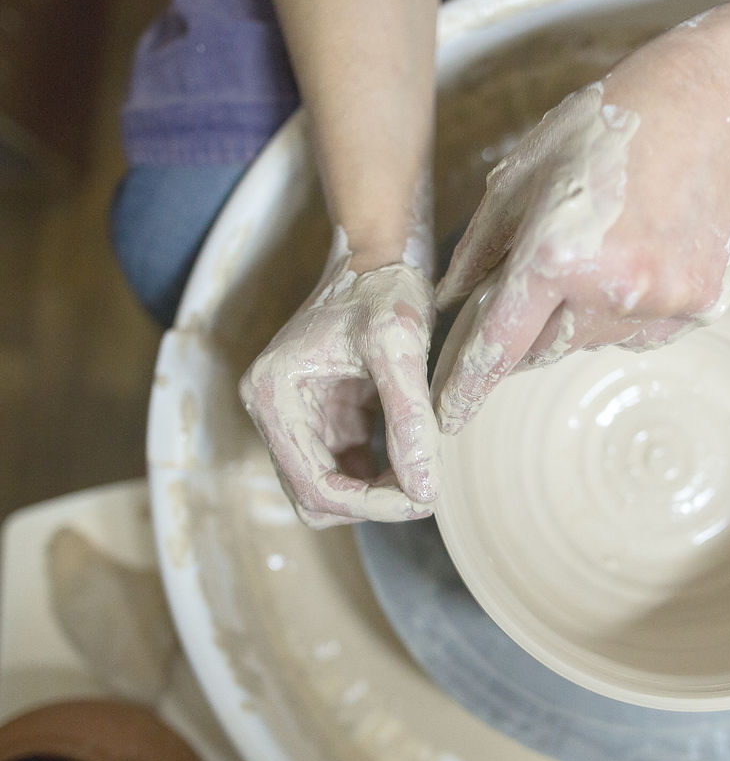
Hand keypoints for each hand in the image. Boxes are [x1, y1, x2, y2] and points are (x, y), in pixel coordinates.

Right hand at [239, 233, 439, 527]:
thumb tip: (424, 491)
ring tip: (424, 471)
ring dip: (375, 494)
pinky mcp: (322, 417)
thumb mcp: (400, 347)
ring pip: (330, 489)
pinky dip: (379, 476)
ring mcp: (295, 416)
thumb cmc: (386, 288)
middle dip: (370, 504)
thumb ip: (410, 419)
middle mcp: (272, 411)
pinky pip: (345, 469)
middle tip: (425, 491)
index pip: (314, 486)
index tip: (421, 500)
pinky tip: (414, 457)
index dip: (369, 506)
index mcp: (273, 396)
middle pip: (315, 497)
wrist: (381, 254)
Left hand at [433, 28, 729, 433]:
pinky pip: (637, 333)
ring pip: (590, 344)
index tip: (448, 417)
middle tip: (537, 284)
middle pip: (542, 349)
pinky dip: (621, 312)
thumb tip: (451, 306)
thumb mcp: (520, 177)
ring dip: (575, 317)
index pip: (499, 344)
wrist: (711, 107)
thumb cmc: (603, 131)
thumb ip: (479, 251)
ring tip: (596, 252)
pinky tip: (635, 259)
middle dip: (524, 330)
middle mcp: (612, 291)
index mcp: (557, 254)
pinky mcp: (699, 308)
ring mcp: (662, 304)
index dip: (468, 385)